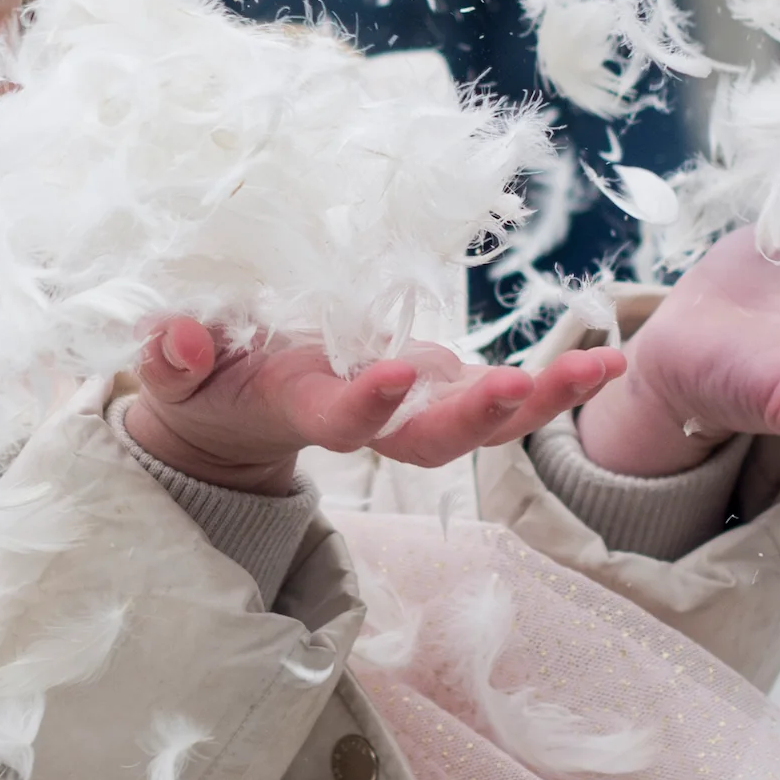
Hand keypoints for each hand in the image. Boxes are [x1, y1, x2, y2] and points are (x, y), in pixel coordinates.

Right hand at [123, 318, 626, 494]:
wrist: (239, 415)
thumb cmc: (205, 382)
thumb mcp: (173, 373)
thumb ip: (169, 357)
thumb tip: (180, 341)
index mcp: (303, 406)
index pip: (339, 417)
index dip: (367, 405)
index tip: (396, 376)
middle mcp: (370, 416)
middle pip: (430, 438)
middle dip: (473, 418)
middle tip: (514, 388)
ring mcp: (411, 405)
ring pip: (480, 421)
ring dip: (538, 402)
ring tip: (597, 371)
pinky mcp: (439, 385)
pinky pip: (501, 392)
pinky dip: (554, 382)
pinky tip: (609, 360)